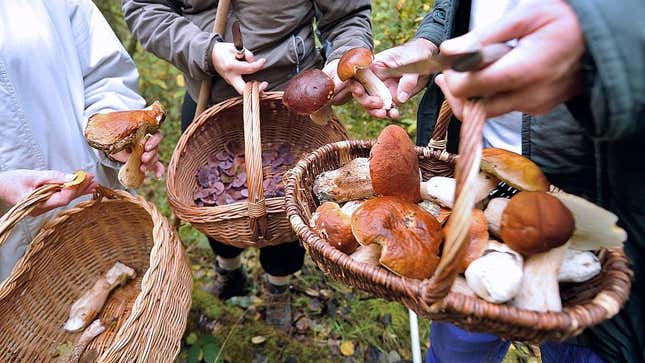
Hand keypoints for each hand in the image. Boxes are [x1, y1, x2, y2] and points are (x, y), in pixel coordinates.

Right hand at [0, 170, 97, 216]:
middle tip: (94, 180)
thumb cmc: (12, 181)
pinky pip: (60, 197)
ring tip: (93, 183)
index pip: (63, 198)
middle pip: (66, 199)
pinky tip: (81, 187)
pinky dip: (70, 190)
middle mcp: (42, 210)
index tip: (85, 177)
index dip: (75, 188)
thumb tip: (73, 178)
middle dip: (81, 189)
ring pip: (64, 199)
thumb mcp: (34, 176)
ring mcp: (43, 208)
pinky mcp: (44, 203)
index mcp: (38, 205)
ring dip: (78, 190)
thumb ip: (54, 177)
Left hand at [110, 132, 164, 177]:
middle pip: (156, 148)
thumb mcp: (120, 135)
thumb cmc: (117, 140)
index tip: (146, 147)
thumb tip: (124, 129)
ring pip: (155, 157)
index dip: (154, 141)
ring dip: (150, 163)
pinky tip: (158, 175)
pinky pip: (157, 166)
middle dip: (151, 154)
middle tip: (143, 159)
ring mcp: (149, 153)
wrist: (113, 151)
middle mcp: (149, 143)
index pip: (156, 135)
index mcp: (144, 133)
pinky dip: (159, 170)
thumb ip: (124, 132)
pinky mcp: (148, 162)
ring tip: (142, 168)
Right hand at [211, 42, 266, 93]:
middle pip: (244, 89)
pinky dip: (250, 88)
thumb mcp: (234, 47)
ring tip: (263, 86)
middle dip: (256, 89)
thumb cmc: (224, 51)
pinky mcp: (231, 83)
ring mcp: (230, 81)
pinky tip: (257, 86)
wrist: (211, 56)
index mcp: (231, 66)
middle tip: (265, 84)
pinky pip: (242, 88)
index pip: (249, 68)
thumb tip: (253, 61)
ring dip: (254, 90)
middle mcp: (230, 76)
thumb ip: (246, 53)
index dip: (258, 65)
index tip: (263, 61)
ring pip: (243, 92)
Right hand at [346, 38, 435, 118]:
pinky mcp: (392, 98)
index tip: (359, 91)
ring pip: (372, 104)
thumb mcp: (413, 63)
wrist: (428, 58)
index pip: (358, 75)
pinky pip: (387, 109)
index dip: (354, 83)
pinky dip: (390, 114)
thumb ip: (407, 80)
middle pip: (361, 92)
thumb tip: (399, 99)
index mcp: (375, 66)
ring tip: (384, 114)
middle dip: (365, 101)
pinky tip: (395, 115)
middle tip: (377, 104)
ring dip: (375, 111)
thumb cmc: (416, 54)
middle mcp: (376, 79)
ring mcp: (383, 89)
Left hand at [438, 0, 584, 118]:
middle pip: (472, 109)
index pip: (469, 88)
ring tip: (473, 67)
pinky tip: (496, 73)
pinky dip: (492, 94)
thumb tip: (449, 51)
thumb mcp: (526, 16)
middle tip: (451, 70)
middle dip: (456, 91)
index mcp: (525, 70)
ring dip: (473, 93)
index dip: (452, 76)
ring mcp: (535, 106)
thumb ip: (485, 36)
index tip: (451, 61)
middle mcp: (529, 96)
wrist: (605, 40)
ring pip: (487, 111)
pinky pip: (504, 107)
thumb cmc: (566, 20)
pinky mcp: (538, 109)